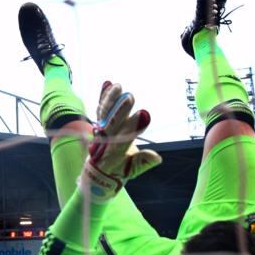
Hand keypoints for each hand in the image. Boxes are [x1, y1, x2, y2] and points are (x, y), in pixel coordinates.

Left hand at [81, 82, 161, 202]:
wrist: (98, 170)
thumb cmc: (119, 170)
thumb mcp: (132, 170)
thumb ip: (143, 162)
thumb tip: (157, 157)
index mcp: (114, 154)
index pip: (124, 139)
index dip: (133, 127)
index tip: (143, 115)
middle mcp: (104, 142)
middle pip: (112, 125)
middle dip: (120, 111)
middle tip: (130, 97)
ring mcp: (100, 132)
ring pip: (104, 115)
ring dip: (110, 100)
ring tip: (118, 86)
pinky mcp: (99, 124)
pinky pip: (100, 110)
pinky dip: (103, 97)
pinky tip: (108, 83)